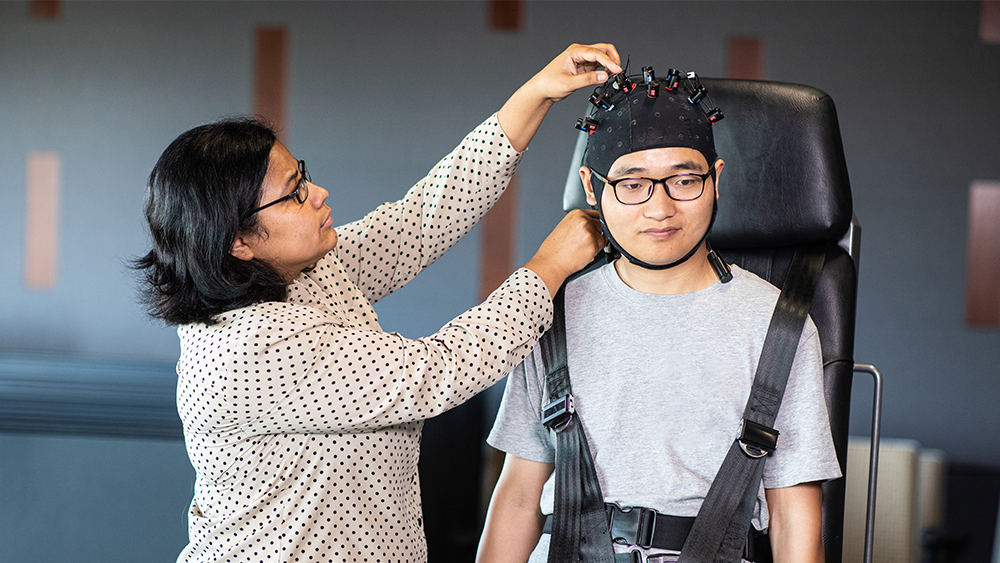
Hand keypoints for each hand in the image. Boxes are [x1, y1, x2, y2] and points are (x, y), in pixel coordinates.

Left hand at [498, 43, 621, 150]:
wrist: (541, 90)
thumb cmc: (549, 84)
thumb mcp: (569, 83)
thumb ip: (588, 80)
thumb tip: (604, 76)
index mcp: (574, 51)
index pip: (597, 53)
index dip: (609, 62)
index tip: (617, 70)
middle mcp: (579, 52)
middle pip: (603, 49)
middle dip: (612, 59)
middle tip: (618, 71)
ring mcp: (582, 59)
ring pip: (602, 56)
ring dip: (609, 64)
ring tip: (613, 75)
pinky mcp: (584, 66)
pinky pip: (599, 64)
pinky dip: (605, 69)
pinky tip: (606, 76)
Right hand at [524, 209, 605, 297]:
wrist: (550, 262)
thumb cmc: (555, 248)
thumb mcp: (566, 227)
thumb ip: (581, 223)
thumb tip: (595, 224)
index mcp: (577, 213)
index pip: (597, 214)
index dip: (597, 224)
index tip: (595, 229)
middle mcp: (584, 220)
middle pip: (601, 225)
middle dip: (598, 234)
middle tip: (585, 242)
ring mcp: (589, 232)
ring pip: (603, 236)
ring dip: (597, 243)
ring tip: (582, 248)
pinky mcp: (593, 244)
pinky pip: (602, 247)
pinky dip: (595, 252)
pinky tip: (583, 254)